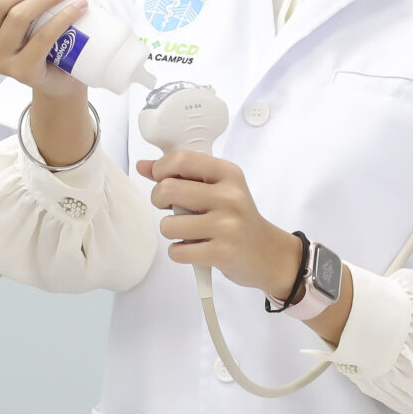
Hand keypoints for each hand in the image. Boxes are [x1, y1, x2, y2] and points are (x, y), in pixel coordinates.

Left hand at [138, 150, 305, 294]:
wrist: (269, 254)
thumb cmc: (238, 219)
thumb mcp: (219, 189)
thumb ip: (182, 175)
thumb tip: (143, 166)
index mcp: (228, 174)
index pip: (182, 159)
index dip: (161, 168)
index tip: (162, 179)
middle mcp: (229, 196)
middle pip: (168, 189)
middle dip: (159, 199)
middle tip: (170, 207)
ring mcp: (227, 226)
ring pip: (168, 225)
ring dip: (170, 231)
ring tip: (187, 232)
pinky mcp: (222, 253)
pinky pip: (177, 251)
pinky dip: (179, 252)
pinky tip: (194, 249)